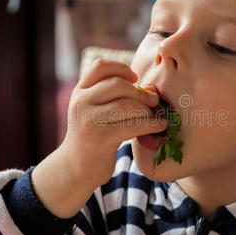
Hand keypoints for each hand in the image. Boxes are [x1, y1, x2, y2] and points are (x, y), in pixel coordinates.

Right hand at [60, 59, 167, 187]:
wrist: (75, 167)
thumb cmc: (93, 136)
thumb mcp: (97, 111)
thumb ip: (117, 97)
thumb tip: (150, 89)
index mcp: (80, 91)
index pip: (100, 67)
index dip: (121, 68)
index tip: (135, 78)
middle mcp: (81, 102)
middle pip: (118, 85)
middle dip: (140, 93)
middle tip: (154, 100)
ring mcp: (89, 120)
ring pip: (127, 105)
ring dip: (147, 110)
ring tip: (157, 116)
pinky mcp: (101, 139)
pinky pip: (133, 126)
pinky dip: (151, 124)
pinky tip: (160, 126)